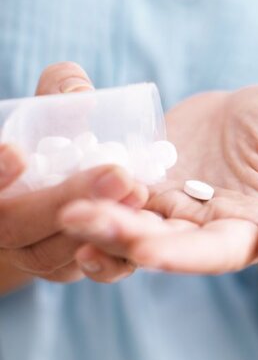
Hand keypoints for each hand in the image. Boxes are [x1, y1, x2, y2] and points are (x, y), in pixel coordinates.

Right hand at [0, 62, 146, 286]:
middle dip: (65, 199)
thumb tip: (81, 89)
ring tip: (136, 191)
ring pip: (48, 254)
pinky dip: (113, 252)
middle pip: (14, 224)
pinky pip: (86, 270)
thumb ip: (60, 92)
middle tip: (117, 175)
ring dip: (96, 224)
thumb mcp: (52, 109)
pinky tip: (142, 224)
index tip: (17, 152)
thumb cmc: (54, 134)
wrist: (70, 183)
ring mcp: (27, 253)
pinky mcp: (66, 268)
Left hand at [60, 85, 257, 281]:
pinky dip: (92, 190)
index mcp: (247, 233)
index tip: (146, 251)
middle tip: (82, 220)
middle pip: (161, 242)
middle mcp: (202, 230)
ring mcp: (169, 207)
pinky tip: (69, 182)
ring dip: (98, 220)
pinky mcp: (145, 181)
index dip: (181, 254)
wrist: (256, 109)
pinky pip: (115, 191)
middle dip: (122, 236)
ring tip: (68, 209)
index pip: (214, 253)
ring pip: (131, 223)